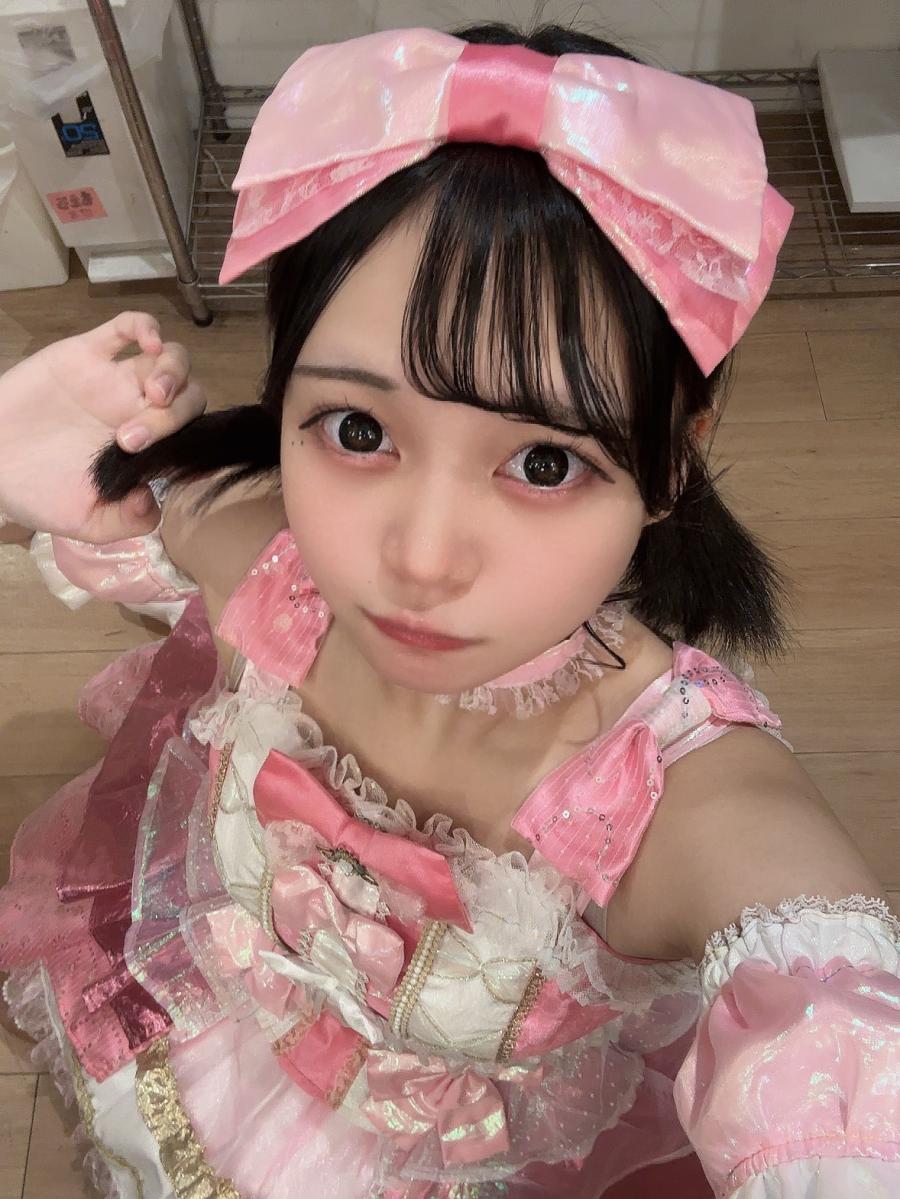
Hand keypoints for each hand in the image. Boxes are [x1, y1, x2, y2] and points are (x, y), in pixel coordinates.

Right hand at [0, 311, 206, 542]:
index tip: (157, 461)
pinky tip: (150, 345)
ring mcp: (115, 380)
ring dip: (175, 372)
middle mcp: (138, 410)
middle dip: (176, 415)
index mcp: (146, 448)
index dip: (189, 443)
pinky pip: (127, 327)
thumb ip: (125, 520)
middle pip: (189, 396)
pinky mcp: (87, 354)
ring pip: (171, 359)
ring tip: (155, 395)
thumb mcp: (85, 521)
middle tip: (131, 439)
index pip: (191, 434)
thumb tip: (155, 504)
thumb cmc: (36, 490)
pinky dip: (147, 327)